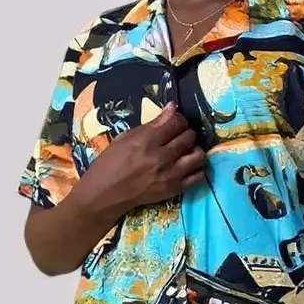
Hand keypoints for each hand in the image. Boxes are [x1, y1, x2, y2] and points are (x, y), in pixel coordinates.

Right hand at [81, 103, 205, 212]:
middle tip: (178, 136)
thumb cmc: (110, 163)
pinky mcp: (174, 190)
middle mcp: (161, 157)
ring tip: (185, 151)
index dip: (178, 119)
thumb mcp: (125, 138)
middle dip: (185, 132)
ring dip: (194, 149)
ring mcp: (170, 175)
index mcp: (147, 141)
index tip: (173, 122)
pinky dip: (196, 168)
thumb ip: (152, 124)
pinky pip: (198, 176)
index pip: (176, 122)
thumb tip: (172, 108)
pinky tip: (186, 166)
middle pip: (189, 136)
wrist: (104, 195)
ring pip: (198, 155)